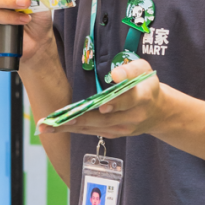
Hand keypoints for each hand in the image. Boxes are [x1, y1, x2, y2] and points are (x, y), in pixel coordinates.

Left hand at [39, 57, 171, 137]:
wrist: (157, 112)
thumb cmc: (146, 85)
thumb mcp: (144, 69)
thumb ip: (130, 70)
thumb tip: (115, 75)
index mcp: (142, 98)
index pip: (128, 99)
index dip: (115, 102)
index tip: (102, 105)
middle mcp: (132, 117)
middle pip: (102, 118)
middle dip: (78, 119)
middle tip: (56, 119)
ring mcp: (122, 129)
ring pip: (93, 128)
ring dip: (68, 127)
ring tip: (46, 126)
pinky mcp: (114, 134)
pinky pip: (91, 131)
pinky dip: (73, 129)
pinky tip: (55, 127)